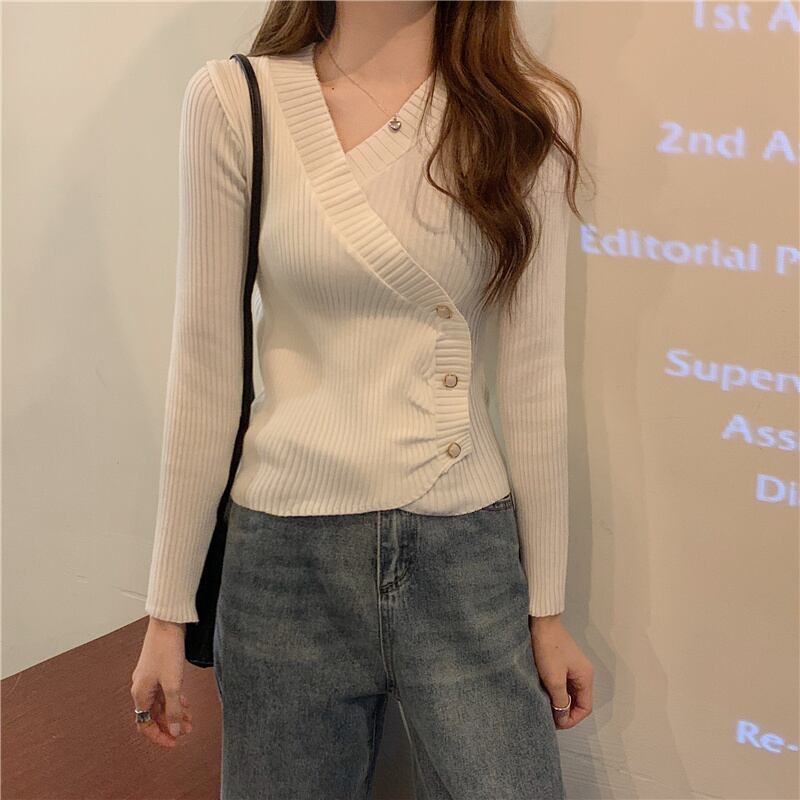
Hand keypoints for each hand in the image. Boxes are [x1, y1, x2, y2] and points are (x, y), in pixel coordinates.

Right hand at [130, 617, 192, 746]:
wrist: (168, 623)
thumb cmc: (166, 649)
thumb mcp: (173, 683)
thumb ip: (173, 708)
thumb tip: (173, 730)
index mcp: (140, 693)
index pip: (144, 724)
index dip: (158, 736)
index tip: (173, 742)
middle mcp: (142, 687)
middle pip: (154, 715)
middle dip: (170, 724)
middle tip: (186, 730)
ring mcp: (150, 678)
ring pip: (162, 703)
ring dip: (175, 712)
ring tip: (190, 719)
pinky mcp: (159, 670)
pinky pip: (165, 691)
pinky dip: (176, 699)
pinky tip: (186, 703)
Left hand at [528, 614, 593, 728]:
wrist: (541, 624)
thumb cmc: (549, 647)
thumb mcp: (554, 679)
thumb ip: (560, 701)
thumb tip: (562, 718)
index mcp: (586, 677)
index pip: (585, 707)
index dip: (572, 719)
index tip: (557, 723)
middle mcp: (583, 673)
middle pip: (578, 701)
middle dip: (565, 712)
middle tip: (550, 717)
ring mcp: (573, 667)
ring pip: (570, 693)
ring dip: (559, 701)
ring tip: (545, 706)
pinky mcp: (563, 663)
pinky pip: (563, 683)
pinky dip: (556, 691)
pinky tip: (544, 692)